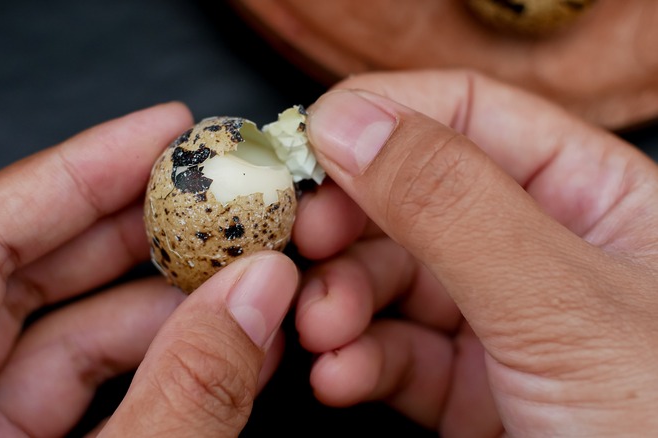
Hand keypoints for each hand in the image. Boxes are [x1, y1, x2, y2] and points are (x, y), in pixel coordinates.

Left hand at [0, 102, 297, 436]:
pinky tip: (223, 351)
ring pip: (65, 341)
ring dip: (163, 308)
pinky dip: (157, 371)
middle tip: (212, 198)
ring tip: (244, 282)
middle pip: (23, 276)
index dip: (76, 172)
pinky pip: (83, 398)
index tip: (161, 137)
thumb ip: (181, 397)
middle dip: (133, 231)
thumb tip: (256, 294)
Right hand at [292, 70, 657, 435]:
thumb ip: (453, 204)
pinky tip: (341, 373)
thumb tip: (353, 123)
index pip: (470, 117)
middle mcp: (545, 252)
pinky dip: (357, 361)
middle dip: (349, 222)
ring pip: (394, 281)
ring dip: (342, 300)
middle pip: (413, 198)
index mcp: (595, 196)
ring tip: (321, 326)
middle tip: (304, 240)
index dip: (383, 120)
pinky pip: (398, 355)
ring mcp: (506, 323)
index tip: (311, 145)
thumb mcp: (564, 304)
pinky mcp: (476, 391)